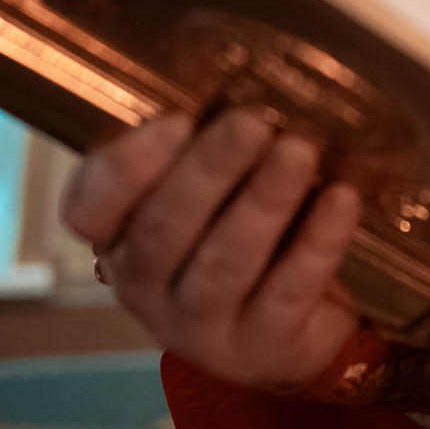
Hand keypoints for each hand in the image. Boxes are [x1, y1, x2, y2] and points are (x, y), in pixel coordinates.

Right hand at [62, 112, 362, 389]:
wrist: (286, 337)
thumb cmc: (237, 240)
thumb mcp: (206, 198)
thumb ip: (200, 153)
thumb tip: (240, 80)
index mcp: (118, 238)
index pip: (87, 209)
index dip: (125, 167)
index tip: (178, 119)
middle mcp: (144, 288)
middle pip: (164, 230)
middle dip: (210, 171)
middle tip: (253, 120)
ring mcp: (199, 327)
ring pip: (224, 264)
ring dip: (263, 202)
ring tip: (299, 149)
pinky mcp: (261, 348)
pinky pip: (288, 291)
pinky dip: (317, 242)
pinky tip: (342, 197)